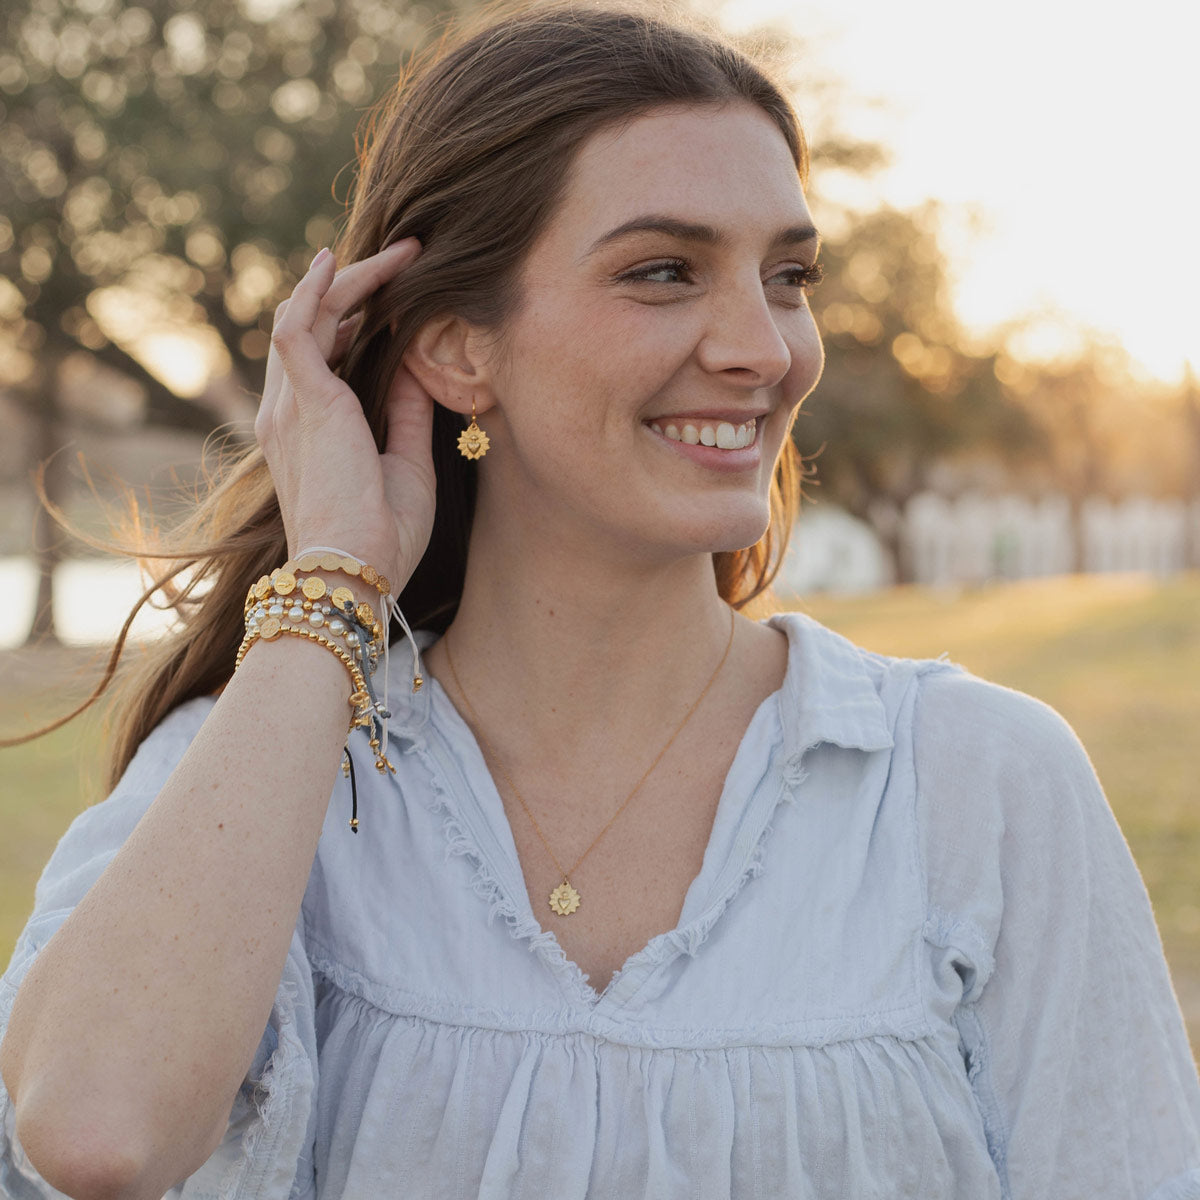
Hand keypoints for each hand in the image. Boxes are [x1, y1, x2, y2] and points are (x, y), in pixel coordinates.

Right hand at [256, 242, 434, 591]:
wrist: (355, 570)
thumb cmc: (381, 536)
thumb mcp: (406, 465)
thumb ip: (406, 414)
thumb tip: (416, 369)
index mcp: (310, 433)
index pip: (322, 358)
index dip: (352, 321)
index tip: (392, 296)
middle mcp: (289, 413)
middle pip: (314, 328)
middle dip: (357, 288)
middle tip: (406, 258)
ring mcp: (291, 405)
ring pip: (308, 317)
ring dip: (349, 281)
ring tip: (396, 254)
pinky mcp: (304, 401)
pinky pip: (297, 327)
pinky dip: (315, 292)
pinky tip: (337, 263)